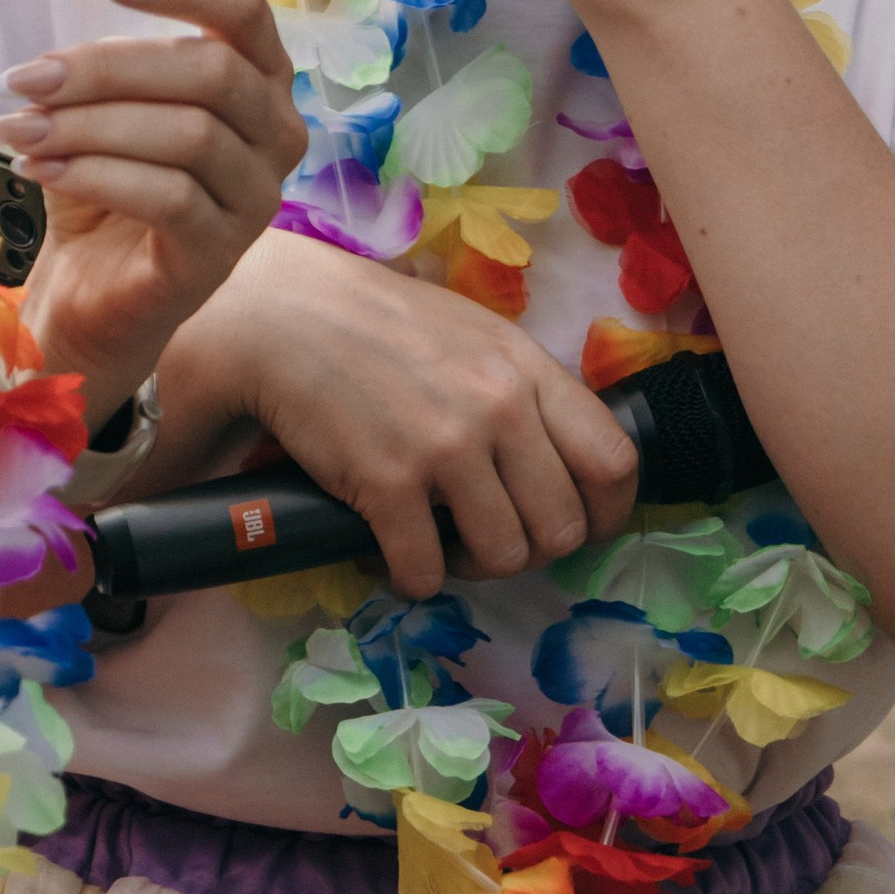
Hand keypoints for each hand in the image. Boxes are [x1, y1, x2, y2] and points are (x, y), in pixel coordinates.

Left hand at [0, 0, 297, 425]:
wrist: (93, 292)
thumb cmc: (106, 186)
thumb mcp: (106, 110)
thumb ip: (107, 71)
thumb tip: (53, 63)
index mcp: (258, 78)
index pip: (242, 7)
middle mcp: (277, 133)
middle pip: (210, 70)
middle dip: (106, 66)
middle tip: (24, 77)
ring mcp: (258, 198)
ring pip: (189, 135)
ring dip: (89, 125)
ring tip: (19, 129)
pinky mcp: (222, 254)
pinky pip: (170, 198)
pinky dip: (96, 175)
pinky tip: (40, 170)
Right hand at [159, 228, 639, 597]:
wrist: (279, 315)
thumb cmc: (375, 324)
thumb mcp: (473, 338)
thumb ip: (522, 390)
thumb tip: (559, 462)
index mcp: (529, 368)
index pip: (615, 463)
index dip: (605, 515)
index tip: (574, 529)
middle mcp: (501, 407)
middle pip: (564, 528)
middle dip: (528, 550)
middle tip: (484, 538)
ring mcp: (446, 446)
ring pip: (503, 557)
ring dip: (469, 567)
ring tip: (435, 544)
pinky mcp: (387, 482)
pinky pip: (425, 571)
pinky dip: (408, 578)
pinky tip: (387, 554)